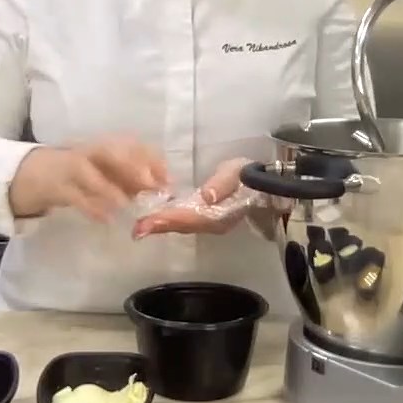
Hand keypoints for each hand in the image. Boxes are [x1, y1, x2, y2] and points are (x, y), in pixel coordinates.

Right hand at [10, 136, 168, 221]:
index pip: (131, 145)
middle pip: (110, 152)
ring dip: (109, 188)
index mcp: (105, 146)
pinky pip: (74, 195)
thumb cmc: (82, 174)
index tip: (167, 179)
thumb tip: (162, 190)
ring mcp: (70, 167)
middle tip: (151, 186)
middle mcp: (89, 152)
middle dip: (132, 166)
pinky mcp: (57, 186)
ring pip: (89, 173)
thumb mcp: (108, 173)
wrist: (36, 174)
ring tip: (126, 205)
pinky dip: (90, 206)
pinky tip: (106, 218)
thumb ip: (131, 180)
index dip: (151, 159)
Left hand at [132, 158, 255, 238]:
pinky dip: (169, 221)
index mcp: (220, 214)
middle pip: (183, 225)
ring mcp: (211, 223)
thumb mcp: (239, 173)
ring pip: (183, 226)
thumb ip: (223, 184)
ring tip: (141, 227)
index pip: (190, 217)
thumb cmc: (251, 175)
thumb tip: (207, 196)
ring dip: (162, 226)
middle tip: (137, 229)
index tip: (148, 222)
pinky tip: (156, 218)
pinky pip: (185, 222)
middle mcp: (213, 223)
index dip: (169, 219)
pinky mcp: (207, 218)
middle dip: (159, 226)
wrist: (266, 185)